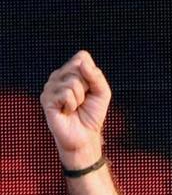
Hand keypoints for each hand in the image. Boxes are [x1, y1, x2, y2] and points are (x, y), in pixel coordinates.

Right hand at [40, 50, 110, 168]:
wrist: (85, 136)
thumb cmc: (92, 115)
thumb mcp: (102, 93)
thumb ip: (96, 76)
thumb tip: (83, 64)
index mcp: (70, 72)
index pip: (82, 57)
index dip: (91, 73)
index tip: (91, 89)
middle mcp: (58, 76)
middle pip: (78, 68)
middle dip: (87, 87)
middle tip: (83, 100)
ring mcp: (50, 87)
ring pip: (73, 82)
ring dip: (80, 98)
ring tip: (75, 107)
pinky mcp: (46, 99)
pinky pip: (66, 94)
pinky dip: (72, 105)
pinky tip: (67, 111)